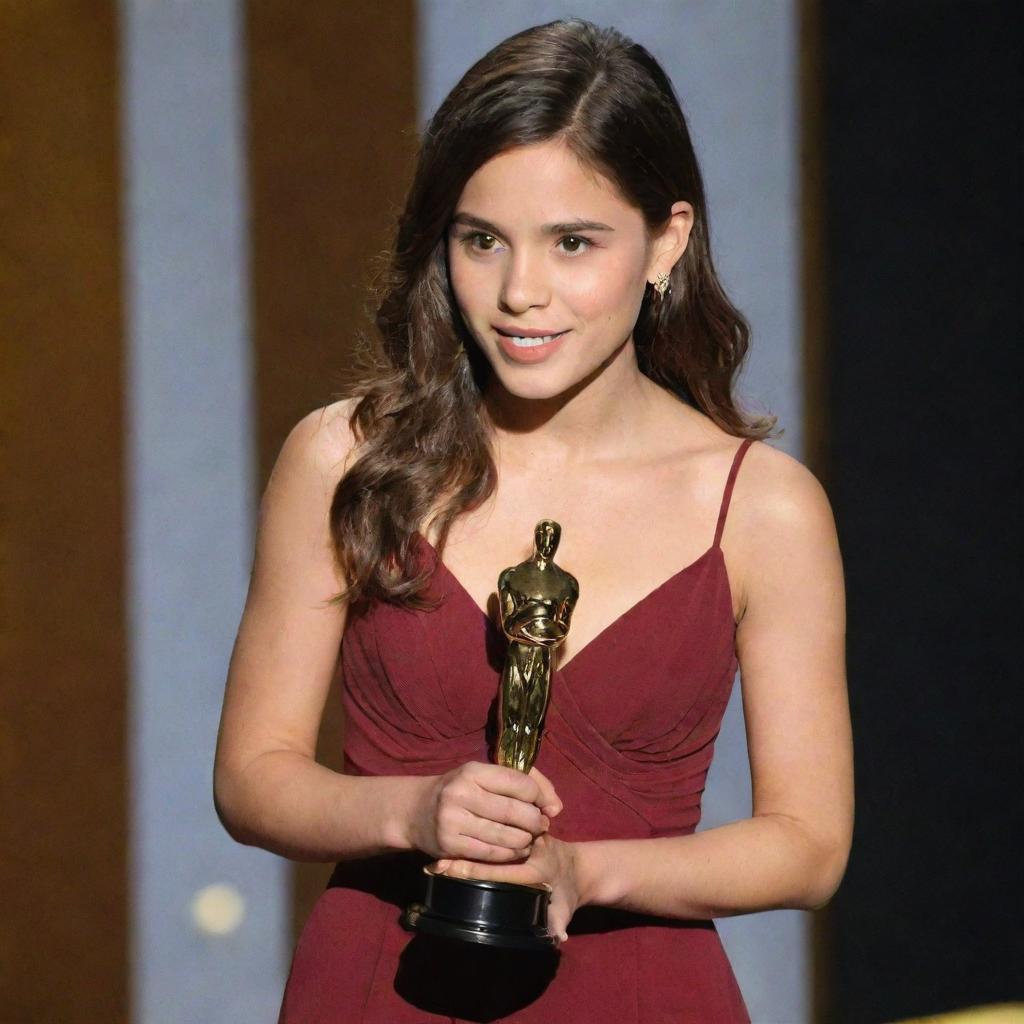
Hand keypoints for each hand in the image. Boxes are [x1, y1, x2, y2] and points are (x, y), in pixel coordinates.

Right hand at [408, 762, 561, 862]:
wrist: (415, 811)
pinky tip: (514, 850)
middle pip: (516, 812)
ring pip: (507, 836)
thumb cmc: (460, 790)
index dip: (541, 797)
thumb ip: (524, 782)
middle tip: (541, 826)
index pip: (521, 783)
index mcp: (473, 771)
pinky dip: (510, 854)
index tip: (547, 806)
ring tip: (529, 838)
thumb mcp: (484, 776)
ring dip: (526, 841)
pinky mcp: (450, 845)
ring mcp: (453, 821)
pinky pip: (492, 854)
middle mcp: (462, 793)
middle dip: (536, 822)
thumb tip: (557, 807)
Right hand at [430, 833, 581, 946]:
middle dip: (463, 858)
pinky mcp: (523, 830)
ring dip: (468, 846)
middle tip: (435, 865)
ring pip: (493, 839)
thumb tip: (558, 938)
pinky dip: (479, 839)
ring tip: (438, 856)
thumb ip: (559, 921)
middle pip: (490, 853)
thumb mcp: (566, 908)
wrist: (582, 865)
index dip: (474, 871)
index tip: (449, 872)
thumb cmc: (570, 892)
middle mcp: (528, 848)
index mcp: (534, 869)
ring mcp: (525, 836)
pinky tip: (457, 846)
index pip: (499, 870)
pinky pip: (499, 834)